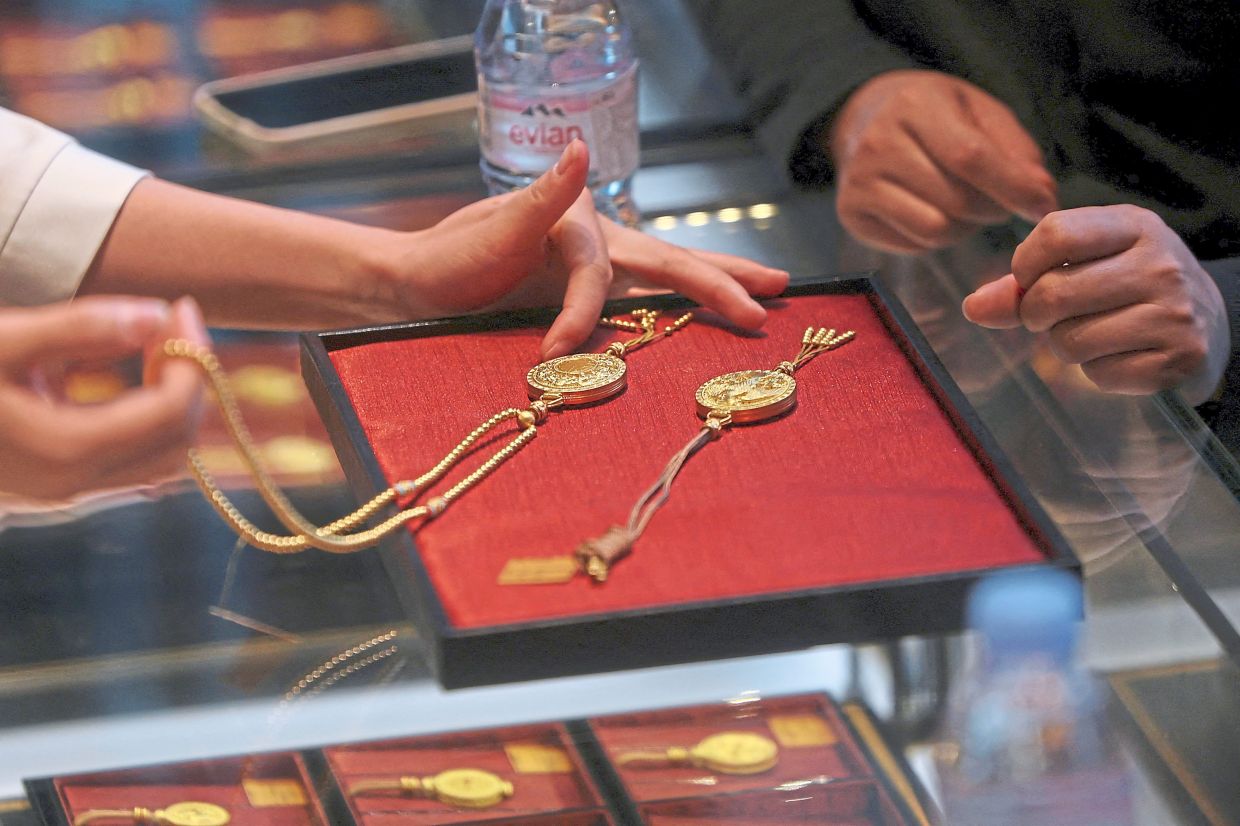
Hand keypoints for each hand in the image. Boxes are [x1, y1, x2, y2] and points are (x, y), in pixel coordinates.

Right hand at [0, 296, 208, 499]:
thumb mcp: (0, 340)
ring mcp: (67, 491)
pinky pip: (129, 458)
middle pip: (178, 440)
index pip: (171, 411)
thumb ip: (80, 327)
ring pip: (160, 457)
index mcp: (67, 449)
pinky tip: (113, 369)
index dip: (190, 356)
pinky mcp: (58, 485)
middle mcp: (76, 483)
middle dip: (188, 378)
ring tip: (146, 341)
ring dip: (170, 399)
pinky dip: (144, 416)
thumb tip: (157, 314)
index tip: (180, 308)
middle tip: (168, 322)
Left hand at [378, 140, 788, 357]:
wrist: (419, 287)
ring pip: (669, 276)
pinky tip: (711, 311)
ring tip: (766, 293)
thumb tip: (580, 151)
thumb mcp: (489, 232)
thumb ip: (542, 197)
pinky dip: (683, 307)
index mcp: (574, 222)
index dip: (582, 314)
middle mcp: (596, 241)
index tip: (552, 351)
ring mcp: (597, 268)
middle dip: (722, 281)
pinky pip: (646, 301)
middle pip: (670, 260)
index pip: (598, 272)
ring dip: (718, 286)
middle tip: (769, 300)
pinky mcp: (589, 294)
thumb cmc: (448, 261)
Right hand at [828, 70, 1058, 252]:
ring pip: (935, 230)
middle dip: (992, 210)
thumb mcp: (979, 111)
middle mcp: (878, 143)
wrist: (865, 117)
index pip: (969, 156)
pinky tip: (932, 211)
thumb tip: (1042, 197)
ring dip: (964, 228)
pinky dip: (935, 238)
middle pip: (956, 201)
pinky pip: (913, 245)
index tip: (1043, 207)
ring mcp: (858, 182)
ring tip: (963, 206)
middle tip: (997, 201)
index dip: (1013, 187)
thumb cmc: (935, 114)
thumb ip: (1016, 150)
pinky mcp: (850, 214)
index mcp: (914, 105)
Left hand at [962, 205, 1229, 404]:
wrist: (1209, 322)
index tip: (1029, 279)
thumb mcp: (1088, 262)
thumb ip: (1024, 281)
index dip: (1025, 264)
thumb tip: (972, 307)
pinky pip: (1100, 374)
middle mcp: (1160, 263)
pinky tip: (1120, 355)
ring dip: (1065, 345)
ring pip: (1070, 340)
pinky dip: (1097, 372)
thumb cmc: (1130, 286)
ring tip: (1092, 334)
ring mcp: (1175, 312)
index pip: (1054, 233)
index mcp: (1134, 226)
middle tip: (1051, 318)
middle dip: (1035, 315)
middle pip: (1053, 294)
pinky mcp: (1179, 357)